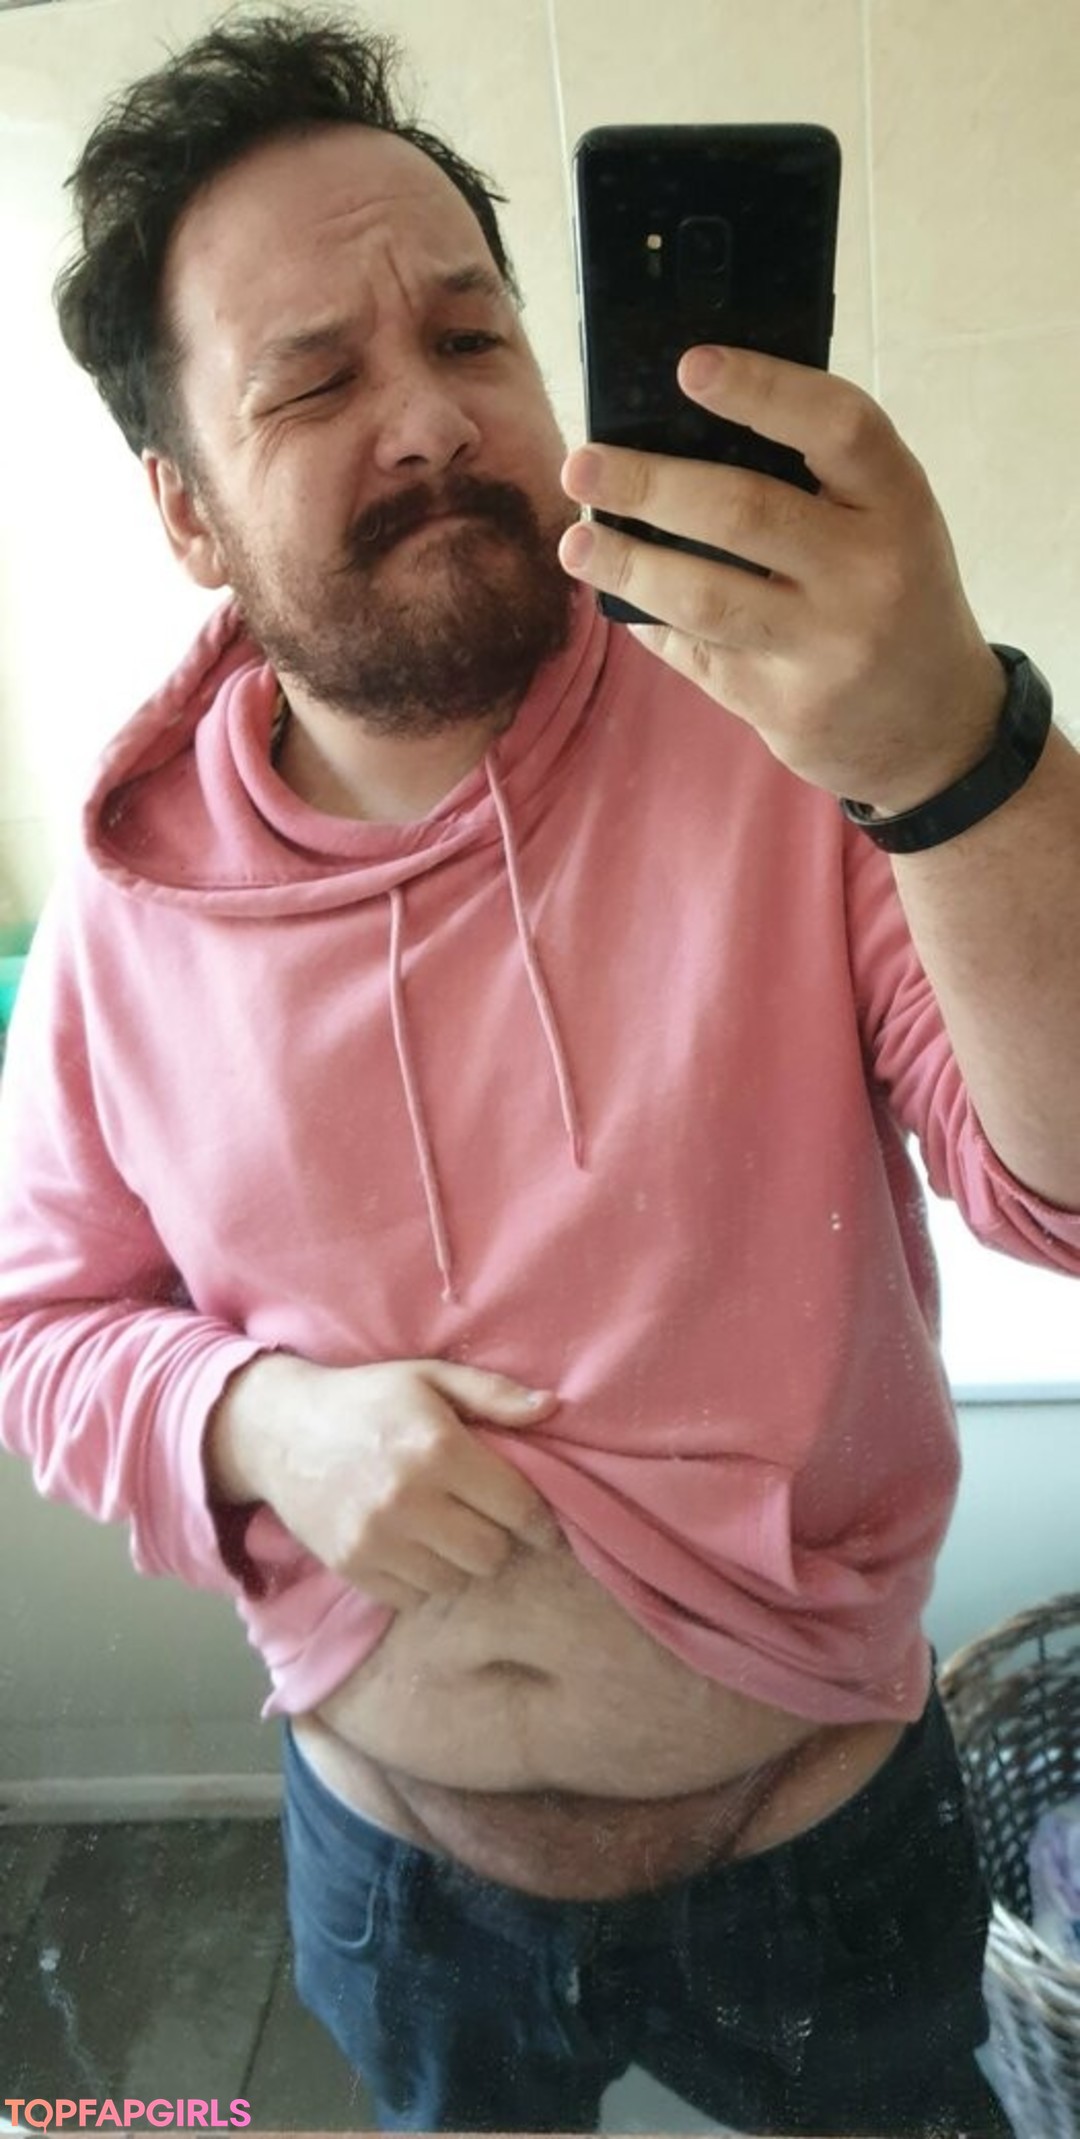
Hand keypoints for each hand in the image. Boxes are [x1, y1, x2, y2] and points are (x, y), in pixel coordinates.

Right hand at [207, 1355, 560, 1609]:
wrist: (280, 1430)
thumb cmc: (366, 1400)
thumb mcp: (429, 1378)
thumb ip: (494, 1394)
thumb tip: (553, 1409)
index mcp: (437, 1448)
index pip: (517, 1507)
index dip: (539, 1520)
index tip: (542, 1525)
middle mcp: (409, 1499)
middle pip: (491, 1553)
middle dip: (499, 1539)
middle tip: (487, 1521)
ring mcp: (376, 1539)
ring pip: (455, 1581)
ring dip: (461, 1561)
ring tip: (448, 1532)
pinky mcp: (351, 1567)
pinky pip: (413, 1597)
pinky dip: (423, 1579)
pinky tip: (415, 1546)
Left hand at [559, 346, 1004, 813]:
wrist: (939, 728)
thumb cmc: (896, 593)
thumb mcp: (890, 523)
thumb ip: (819, 480)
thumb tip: (681, 431)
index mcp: (900, 504)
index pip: (838, 427)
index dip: (763, 390)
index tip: (689, 366)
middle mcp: (869, 573)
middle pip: (743, 512)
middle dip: (648, 485)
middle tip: (582, 464)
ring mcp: (826, 647)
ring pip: (704, 595)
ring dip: (626, 563)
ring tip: (576, 542)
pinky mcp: (785, 707)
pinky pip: (697, 654)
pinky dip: (652, 622)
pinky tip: (623, 599)